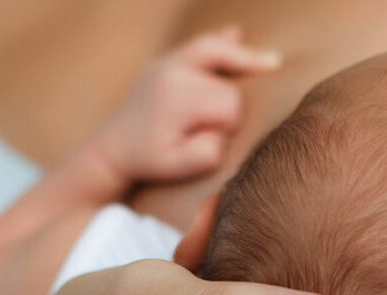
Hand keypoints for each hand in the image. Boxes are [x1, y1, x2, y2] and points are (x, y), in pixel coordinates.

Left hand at [92, 26, 279, 183]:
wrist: (114, 149)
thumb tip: (223, 129)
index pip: (231, 106)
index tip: (211, 140)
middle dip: (230, 105)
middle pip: (229, 84)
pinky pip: (200, 43)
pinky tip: (237, 34)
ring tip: (272, 62)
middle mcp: (172, 72)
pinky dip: (221, 41)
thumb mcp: (178, 168)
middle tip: (207, 128)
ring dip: (242, 61)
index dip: (230, 125)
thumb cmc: (149, 161)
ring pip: (220, 53)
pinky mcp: (166, 61)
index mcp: (177, 99)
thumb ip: (207, 153)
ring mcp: (168, 62)